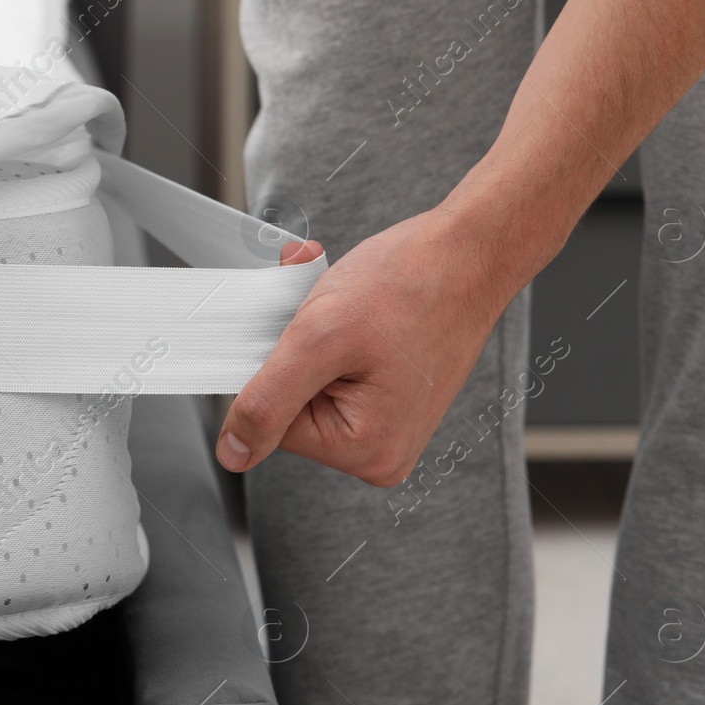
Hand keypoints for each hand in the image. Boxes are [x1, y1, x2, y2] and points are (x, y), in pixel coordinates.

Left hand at [215, 207, 516, 485]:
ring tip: (349, 308)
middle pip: (290, 406)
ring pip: (308, 381)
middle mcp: (380, 450)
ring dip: (310, 334)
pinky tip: (355, 310)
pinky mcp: (389, 395)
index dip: (273, 368)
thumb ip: (268, 401)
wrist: (471, 250)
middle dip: (294, 349)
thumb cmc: (414, 284)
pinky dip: (329, 332)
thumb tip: (233, 454)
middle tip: (328, 311)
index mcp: (366, 451)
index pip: (272, 424)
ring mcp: (387, 423)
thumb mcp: (320, 338)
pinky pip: (333, 370)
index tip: (301, 331)